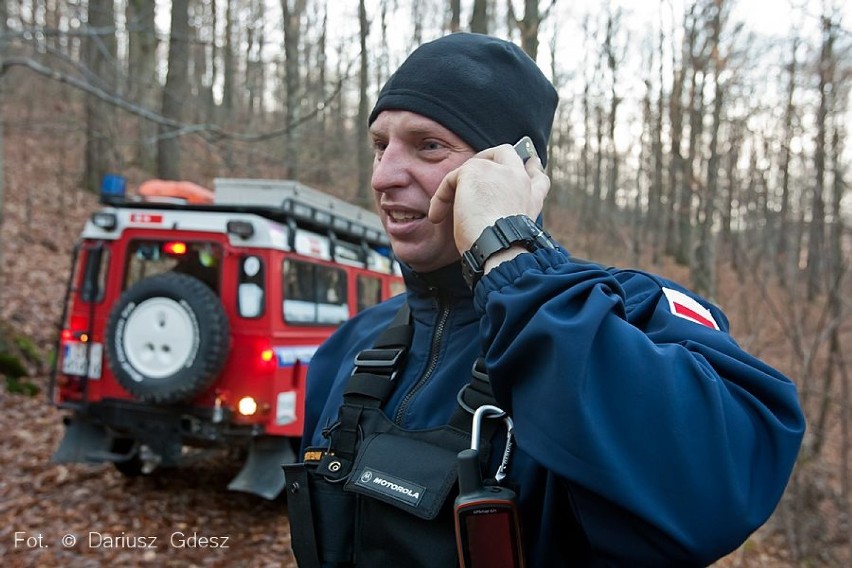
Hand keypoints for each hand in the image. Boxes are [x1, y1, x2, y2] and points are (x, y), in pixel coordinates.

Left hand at [429, 143, 549, 253]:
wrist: (501, 248)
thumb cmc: (503, 251)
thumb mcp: (513, 233)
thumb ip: (509, 216)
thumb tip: (492, 220)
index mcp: (531, 198)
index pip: (536, 176)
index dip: (532, 168)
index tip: (531, 163)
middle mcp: (519, 180)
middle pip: (507, 153)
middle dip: (489, 156)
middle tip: (474, 166)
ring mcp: (500, 171)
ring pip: (474, 165)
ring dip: (456, 186)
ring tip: (443, 208)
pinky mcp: (476, 170)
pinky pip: (452, 179)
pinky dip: (441, 197)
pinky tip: (437, 216)